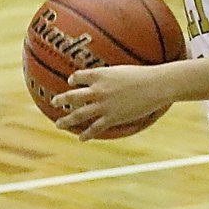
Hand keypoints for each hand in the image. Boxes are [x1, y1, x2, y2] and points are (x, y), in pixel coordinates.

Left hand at [52, 66, 172, 140]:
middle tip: (54, 101)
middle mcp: (97, 90)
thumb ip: (112, 75)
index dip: (74, 79)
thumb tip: (110, 77)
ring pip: (79, 114)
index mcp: (99, 75)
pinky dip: (86, 134)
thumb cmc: (143, 75)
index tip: (71, 81)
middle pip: (72, 96)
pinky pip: (95, 128)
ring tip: (58, 124)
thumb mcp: (122, 70)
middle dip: (61, 100)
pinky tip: (81, 138)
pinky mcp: (111, 117)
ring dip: (67, 120)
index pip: (79, 76)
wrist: (155, 85)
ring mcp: (103, 105)